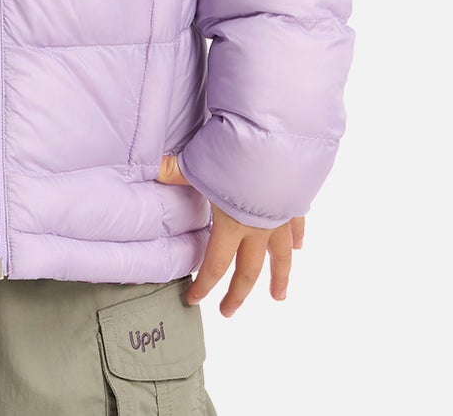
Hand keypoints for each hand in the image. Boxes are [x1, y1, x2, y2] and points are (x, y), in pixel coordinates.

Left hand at [155, 153, 304, 315]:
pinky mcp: (295, 201)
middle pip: (248, 271)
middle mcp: (258, 228)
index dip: (204, 285)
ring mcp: (280, 217)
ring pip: (280, 256)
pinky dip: (296, 237)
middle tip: (228, 311)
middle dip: (237, 294)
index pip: (215, 265)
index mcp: (232, 225)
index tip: (194, 299)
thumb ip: (177, 170)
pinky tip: (298, 246)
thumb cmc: (238, 155)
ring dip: (279, 277)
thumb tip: (154, 169)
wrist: (279, 142)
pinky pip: (296, 225)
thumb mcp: (201, 163)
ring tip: (278, 295)